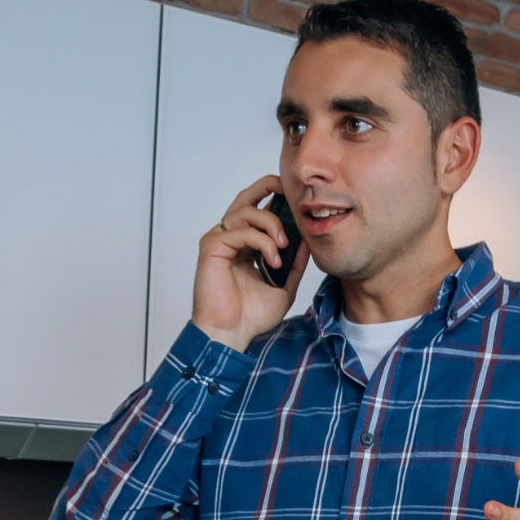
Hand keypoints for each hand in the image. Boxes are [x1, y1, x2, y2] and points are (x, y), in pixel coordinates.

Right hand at [193, 175, 308, 350]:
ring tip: (283, 247)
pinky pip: (240, 231)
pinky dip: (261, 242)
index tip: (296, 199)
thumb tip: (308, 243)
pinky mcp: (212, 247)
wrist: (232, 333)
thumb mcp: (284, 285)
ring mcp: (219, 240)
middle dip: (268, 186)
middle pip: (246, 197)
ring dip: (271, 224)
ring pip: (246, 211)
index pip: (257, 208)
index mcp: (244, 243)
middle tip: (290, 193)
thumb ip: (294, 263)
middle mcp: (229, 236)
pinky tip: (272, 260)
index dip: (274, 196)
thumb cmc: (250, 315)